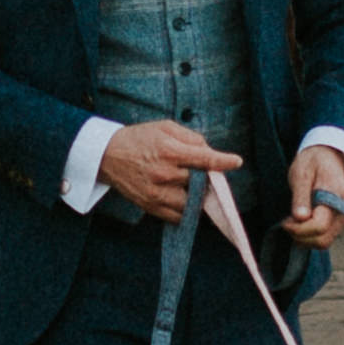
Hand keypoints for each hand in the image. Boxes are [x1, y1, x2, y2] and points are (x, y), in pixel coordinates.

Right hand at [99, 118, 242, 221]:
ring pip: (191, 203)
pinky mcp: (150, 206)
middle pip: (200, 183)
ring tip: (192, 187)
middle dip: (207, 179)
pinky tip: (182, 198)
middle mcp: (164, 174)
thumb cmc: (139, 138)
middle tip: (206, 175)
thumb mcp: (165, 127)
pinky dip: (185, 210)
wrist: (107, 156)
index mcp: (169, 151)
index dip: (222, 161)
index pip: (204, 159)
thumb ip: (190, 138)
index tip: (236, 162)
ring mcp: (157, 193)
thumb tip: (208, 150)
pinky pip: (177, 216)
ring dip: (197, 197)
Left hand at [286, 142, 343, 246]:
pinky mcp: (336, 225)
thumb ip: (301, 196)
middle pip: (322, 239)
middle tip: (287, 221)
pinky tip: (300, 223)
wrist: (328, 157)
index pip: (319, 225)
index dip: (299, 228)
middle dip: (300, 235)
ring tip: (293, 221)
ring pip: (322, 243)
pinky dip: (308, 237)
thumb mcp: (302, 173)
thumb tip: (300, 217)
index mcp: (337, 198)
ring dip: (303, 238)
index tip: (285, 221)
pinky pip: (322, 240)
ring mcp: (342, 220)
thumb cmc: (314, 163)